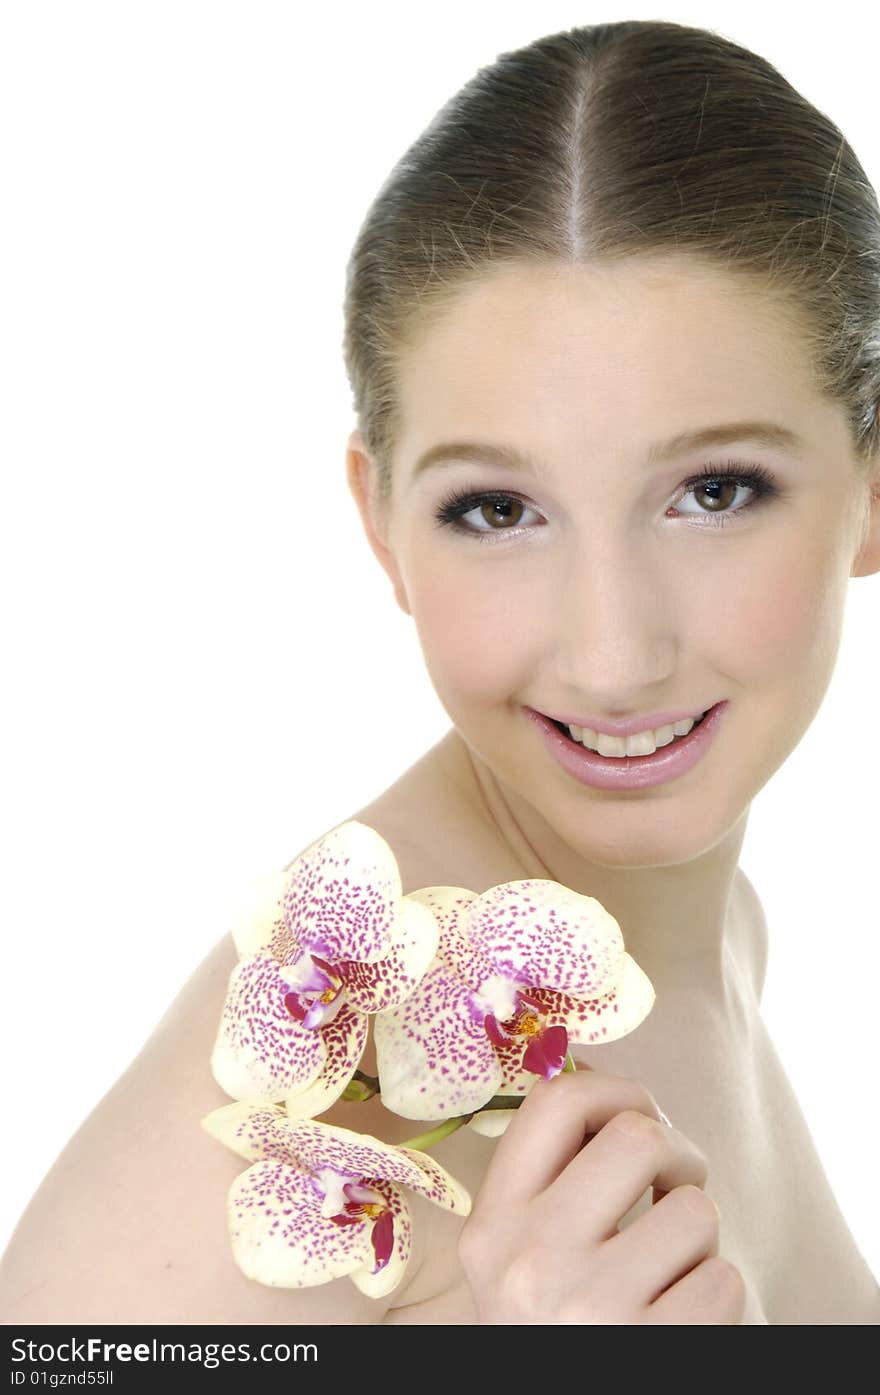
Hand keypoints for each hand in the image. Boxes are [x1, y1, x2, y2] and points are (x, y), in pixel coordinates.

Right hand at [457, 1067, 745, 1323]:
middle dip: (678, 1152)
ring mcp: (590, 1308)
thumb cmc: (548, 1323)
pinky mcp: (648, 1352)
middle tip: (675, 1182)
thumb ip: (545, 1180)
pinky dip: (714, 1290)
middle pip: (639, 1136)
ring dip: (698, 1235)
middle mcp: (531, 1258)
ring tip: (671, 1263)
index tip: (637, 1114)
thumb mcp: (513, 1253)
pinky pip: (722, 1279)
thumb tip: (611, 1091)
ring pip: (694, 1210)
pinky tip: (680, 1309)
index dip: (616, 1089)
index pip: (556, 1102)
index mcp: (493, 1223)